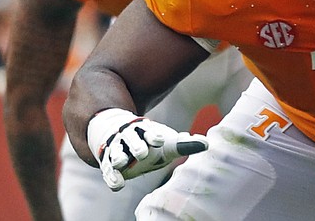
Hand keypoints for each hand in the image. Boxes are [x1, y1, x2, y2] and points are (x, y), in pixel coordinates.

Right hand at [87, 108, 208, 190]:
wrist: (119, 135)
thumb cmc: (150, 141)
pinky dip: (112, 177)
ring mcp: (117, 149)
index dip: (154, 135)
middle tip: (142, 153)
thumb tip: (206, 143)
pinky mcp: (107, 163)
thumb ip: (183, 144)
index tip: (161, 140)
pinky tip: (118, 185)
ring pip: (116, 152)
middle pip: (131, 139)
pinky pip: (108, 170)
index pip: (150, 130)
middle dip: (136, 145)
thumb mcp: (167, 142)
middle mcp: (129, 137)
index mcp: (146, 130)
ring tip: (121, 162)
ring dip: (118, 156)